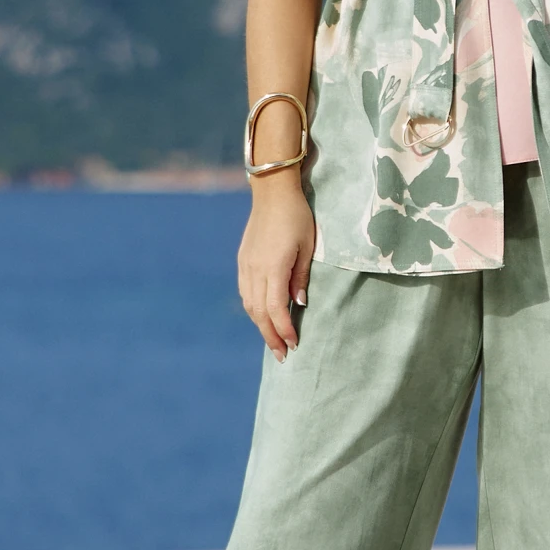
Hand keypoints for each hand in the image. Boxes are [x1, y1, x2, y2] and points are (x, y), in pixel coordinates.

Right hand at [238, 178, 314, 360]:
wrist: (272, 193)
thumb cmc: (297, 218)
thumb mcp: (307, 247)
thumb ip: (301, 277)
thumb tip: (298, 304)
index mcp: (273, 267)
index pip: (275, 309)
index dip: (284, 329)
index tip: (294, 345)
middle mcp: (255, 270)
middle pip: (259, 313)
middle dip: (271, 336)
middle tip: (282, 355)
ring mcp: (246, 265)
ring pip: (249, 305)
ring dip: (260, 326)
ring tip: (273, 341)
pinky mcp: (243, 261)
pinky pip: (245, 292)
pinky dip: (253, 310)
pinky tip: (262, 317)